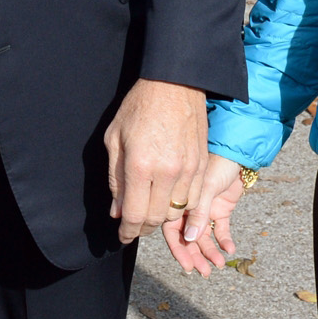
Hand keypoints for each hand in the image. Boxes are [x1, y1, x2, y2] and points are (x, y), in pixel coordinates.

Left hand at [104, 79, 206, 243]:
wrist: (175, 82)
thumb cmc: (140, 106)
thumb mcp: (115, 138)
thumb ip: (115, 178)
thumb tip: (117, 211)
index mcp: (140, 165)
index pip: (134, 215)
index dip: (126, 232)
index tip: (122, 236)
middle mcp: (167, 172)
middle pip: (155, 219)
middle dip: (142, 228)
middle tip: (134, 225)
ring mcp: (188, 169)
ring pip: (176, 212)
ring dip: (161, 217)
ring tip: (151, 210)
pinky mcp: (202, 164)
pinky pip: (194, 198)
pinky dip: (181, 205)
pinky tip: (170, 199)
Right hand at [163, 154, 245, 275]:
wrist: (239, 152)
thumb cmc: (218, 162)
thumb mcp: (206, 186)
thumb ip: (198, 212)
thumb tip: (190, 239)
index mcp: (179, 201)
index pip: (173, 231)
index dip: (178, 250)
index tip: (186, 266)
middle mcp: (190, 209)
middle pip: (189, 239)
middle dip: (196, 257)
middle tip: (204, 272)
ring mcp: (206, 210)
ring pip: (205, 238)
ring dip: (210, 252)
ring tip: (219, 265)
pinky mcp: (221, 211)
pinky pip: (221, 231)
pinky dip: (225, 241)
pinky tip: (229, 249)